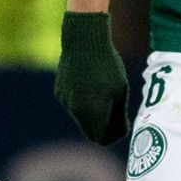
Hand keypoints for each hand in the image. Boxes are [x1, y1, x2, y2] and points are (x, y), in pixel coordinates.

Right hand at [53, 12, 128, 145]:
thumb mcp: (120, 90)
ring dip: (93, 113)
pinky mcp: (59, 92)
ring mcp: (65, 102)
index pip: (102, 139)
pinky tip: (89, 84)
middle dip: (103, 127)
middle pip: (91, 131)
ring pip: (82, 118)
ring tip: (104, 93)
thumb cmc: (108, 65)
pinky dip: (83, 101)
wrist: (83, 41)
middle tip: (116, 115)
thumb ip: (118, 114)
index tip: (122, 127)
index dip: (113, 136)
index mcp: (93, 113)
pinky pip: (73, 105)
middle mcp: (76, 112)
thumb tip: (119, 132)